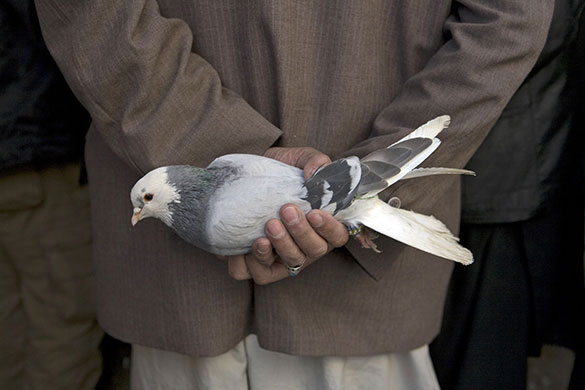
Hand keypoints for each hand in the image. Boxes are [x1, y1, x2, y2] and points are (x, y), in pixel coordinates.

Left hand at [226, 147, 348, 284]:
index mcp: (322, 225)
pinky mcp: (258, 266)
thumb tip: (314, 174)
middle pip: (313, 251)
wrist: (245, 181)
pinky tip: (247, 244)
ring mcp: (283, 259)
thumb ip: (314, 161)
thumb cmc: (279, 173)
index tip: (314, 212)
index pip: (337, 236)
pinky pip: (256, 275)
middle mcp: (306, 246)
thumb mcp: (299, 158)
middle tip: (286, 210)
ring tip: (268, 225)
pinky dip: (251, 264)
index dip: (329, 228)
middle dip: (301, 232)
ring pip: (288, 263)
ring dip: (280, 247)